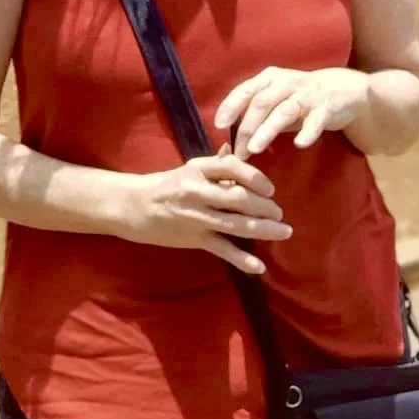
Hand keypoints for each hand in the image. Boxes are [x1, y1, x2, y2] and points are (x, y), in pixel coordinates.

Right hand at [118, 153, 290, 273]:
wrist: (135, 207)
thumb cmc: (167, 186)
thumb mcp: (189, 169)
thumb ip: (216, 164)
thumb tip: (235, 150)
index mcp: (198, 169)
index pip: (232, 167)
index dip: (256, 177)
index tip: (270, 188)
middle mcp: (198, 191)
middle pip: (239, 198)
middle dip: (265, 207)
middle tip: (279, 212)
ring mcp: (196, 216)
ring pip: (236, 224)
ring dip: (264, 229)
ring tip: (283, 231)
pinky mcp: (194, 238)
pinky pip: (222, 249)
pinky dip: (241, 260)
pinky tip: (259, 267)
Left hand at [215, 67, 369, 160]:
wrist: (344, 88)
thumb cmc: (301, 96)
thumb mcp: (277, 97)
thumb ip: (258, 113)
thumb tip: (233, 138)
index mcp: (271, 78)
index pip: (246, 90)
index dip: (231, 106)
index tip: (219, 124)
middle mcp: (287, 82)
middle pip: (262, 103)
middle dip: (247, 127)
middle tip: (239, 151)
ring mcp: (308, 94)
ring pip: (284, 111)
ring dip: (268, 130)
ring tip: (256, 149)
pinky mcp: (327, 106)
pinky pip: (316, 119)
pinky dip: (308, 131)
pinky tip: (300, 143)